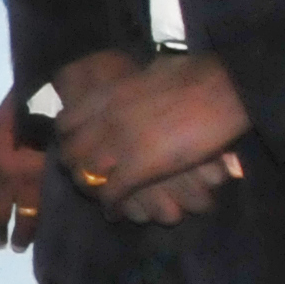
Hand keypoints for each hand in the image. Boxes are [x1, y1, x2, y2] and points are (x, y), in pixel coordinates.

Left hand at [0, 93, 51, 249]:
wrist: (52, 95)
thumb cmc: (23, 109)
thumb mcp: (0, 131)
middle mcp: (5, 177)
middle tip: (0, 245)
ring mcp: (32, 181)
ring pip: (24, 221)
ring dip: (21, 238)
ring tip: (20, 246)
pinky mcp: (56, 182)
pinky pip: (49, 212)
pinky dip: (46, 226)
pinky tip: (48, 233)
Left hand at [54, 50, 249, 225]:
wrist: (219, 88)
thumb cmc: (193, 74)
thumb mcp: (149, 72)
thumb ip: (136, 84)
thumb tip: (141, 84)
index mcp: (104, 96)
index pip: (65, 124)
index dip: (68, 140)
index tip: (76, 148)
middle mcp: (103, 121)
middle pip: (70, 154)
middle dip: (76, 168)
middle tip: (86, 178)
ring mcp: (118, 145)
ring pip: (86, 176)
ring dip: (92, 189)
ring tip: (99, 197)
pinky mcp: (138, 168)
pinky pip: (113, 193)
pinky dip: (112, 205)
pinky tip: (115, 211)